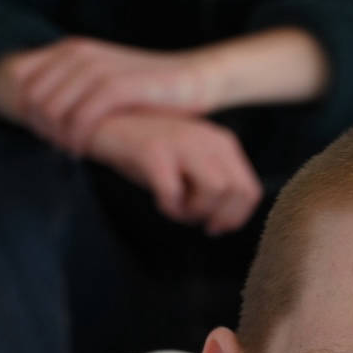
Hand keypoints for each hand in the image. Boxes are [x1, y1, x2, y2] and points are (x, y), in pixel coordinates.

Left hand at [0, 39, 224, 155]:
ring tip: (69, 151)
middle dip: (39, 127)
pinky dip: (76, 138)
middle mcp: (80, 54)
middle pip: (32, 97)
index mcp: (73, 49)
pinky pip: (81, 117)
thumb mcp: (105, 80)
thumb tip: (41, 110)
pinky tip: (83, 151)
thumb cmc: (149, 89)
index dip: (23, 109)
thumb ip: (74, 87)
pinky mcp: (119, 87)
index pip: (21, 77)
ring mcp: (98, 69)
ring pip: (52, 108)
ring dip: (55, 136)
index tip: (43, 132)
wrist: (193, 79)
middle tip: (56, 147)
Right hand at [82, 111, 263, 235]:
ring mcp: (181, 142)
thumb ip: (211, 184)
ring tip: (174, 207)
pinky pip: (175, 192)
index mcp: (221, 142)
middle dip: (216, 216)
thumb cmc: (145, 152)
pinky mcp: (154, 150)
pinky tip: (158, 201)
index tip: (213, 227)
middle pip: (236, 193)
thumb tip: (224, 223)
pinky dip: (169, 206)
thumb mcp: (187, 164)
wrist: (102, 125)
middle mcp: (207, 138)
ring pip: (215, 191)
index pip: (249, 191)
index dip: (234, 217)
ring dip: (194, 211)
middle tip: (191, 218)